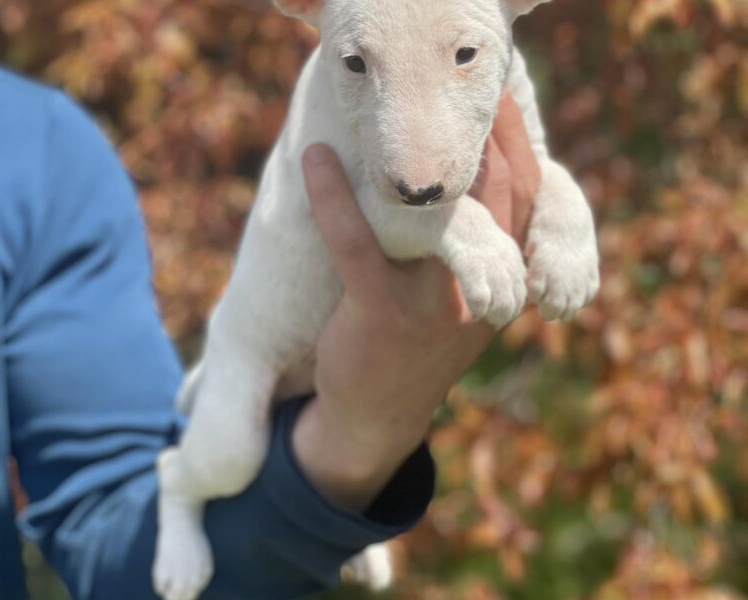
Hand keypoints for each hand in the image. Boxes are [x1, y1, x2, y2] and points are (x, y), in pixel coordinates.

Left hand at [293, 93, 540, 512]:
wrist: (376, 417)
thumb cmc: (416, 343)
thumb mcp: (460, 298)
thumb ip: (476, 250)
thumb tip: (463, 177)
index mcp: (507, 284)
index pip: (528, 201)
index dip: (517, 144)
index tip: (498, 97)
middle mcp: (484, 292)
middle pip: (494, 195)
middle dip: (482, 131)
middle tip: (456, 84)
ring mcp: (435, 304)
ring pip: (433, 213)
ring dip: (411, 155)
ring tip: (389, 109)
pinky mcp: (382, 313)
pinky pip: (357, 242)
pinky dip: (333, 196)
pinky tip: (315, 159)